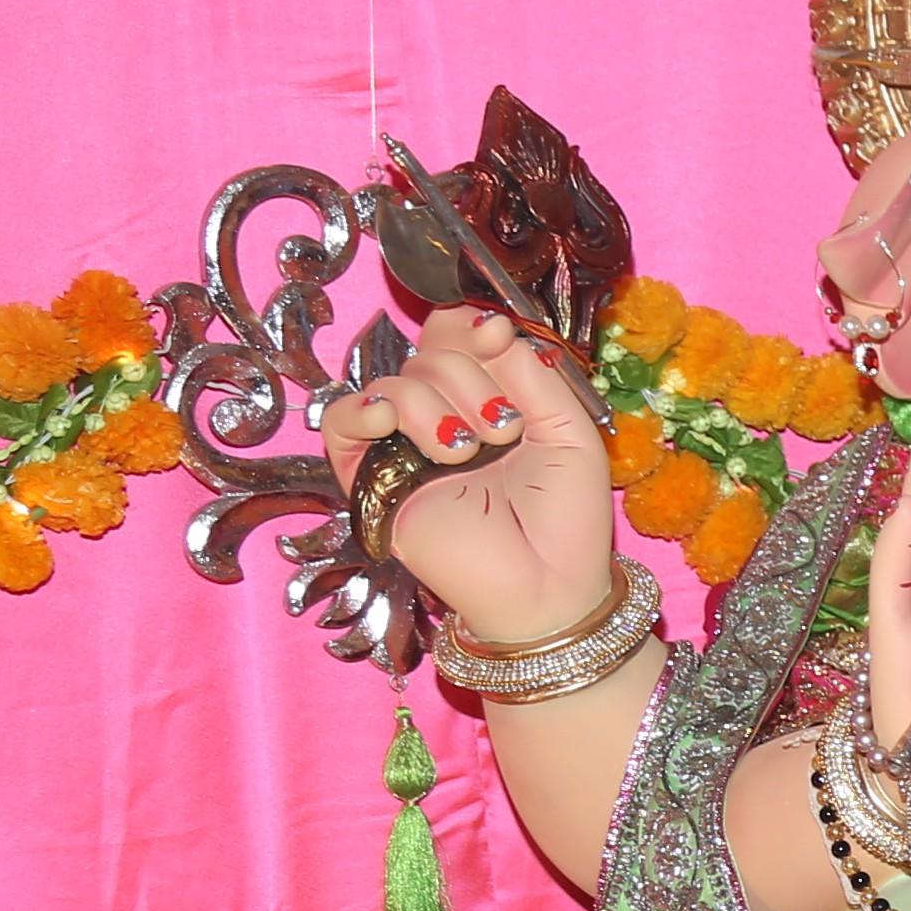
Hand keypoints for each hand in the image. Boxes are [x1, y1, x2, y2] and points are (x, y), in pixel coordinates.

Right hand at [319, 309, 616, 654]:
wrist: (548, 586)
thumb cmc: (566, 517)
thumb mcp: (569, 429)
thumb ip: (533, 373)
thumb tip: (487, 325)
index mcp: (490, 399)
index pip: (455, 335)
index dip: (469, 325)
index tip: (498, 337)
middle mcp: (444, 417)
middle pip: (430, 354)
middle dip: (471, 380)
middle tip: (503, 432)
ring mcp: (405, 447)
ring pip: (395, 383)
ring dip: (437, 405)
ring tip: (471, 451)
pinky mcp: (372, 481)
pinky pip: (340, 421)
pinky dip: (364, 408)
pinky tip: (393, 423)